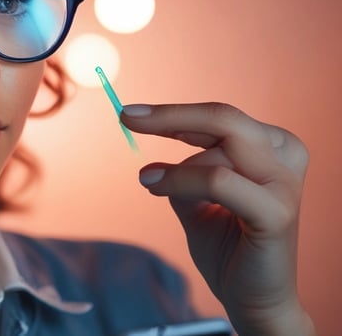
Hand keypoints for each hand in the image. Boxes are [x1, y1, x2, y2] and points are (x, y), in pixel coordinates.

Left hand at [120, 102, 315, 335]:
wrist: (252, 300)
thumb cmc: (228, 249)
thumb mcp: (196, 201)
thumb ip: (182, 173)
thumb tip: (150, 158)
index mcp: (273, 147)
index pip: (219, 118)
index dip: (173, 113)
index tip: (131, 114)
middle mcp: (285, 156)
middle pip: (223, 118)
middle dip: (169, 116)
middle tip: (126, 118)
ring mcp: (284, 183)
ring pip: (214, 152)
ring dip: (173, 168)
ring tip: (150, 182)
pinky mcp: (276, 211)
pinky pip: (217, 181)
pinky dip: (180, 180)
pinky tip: (155, 186)